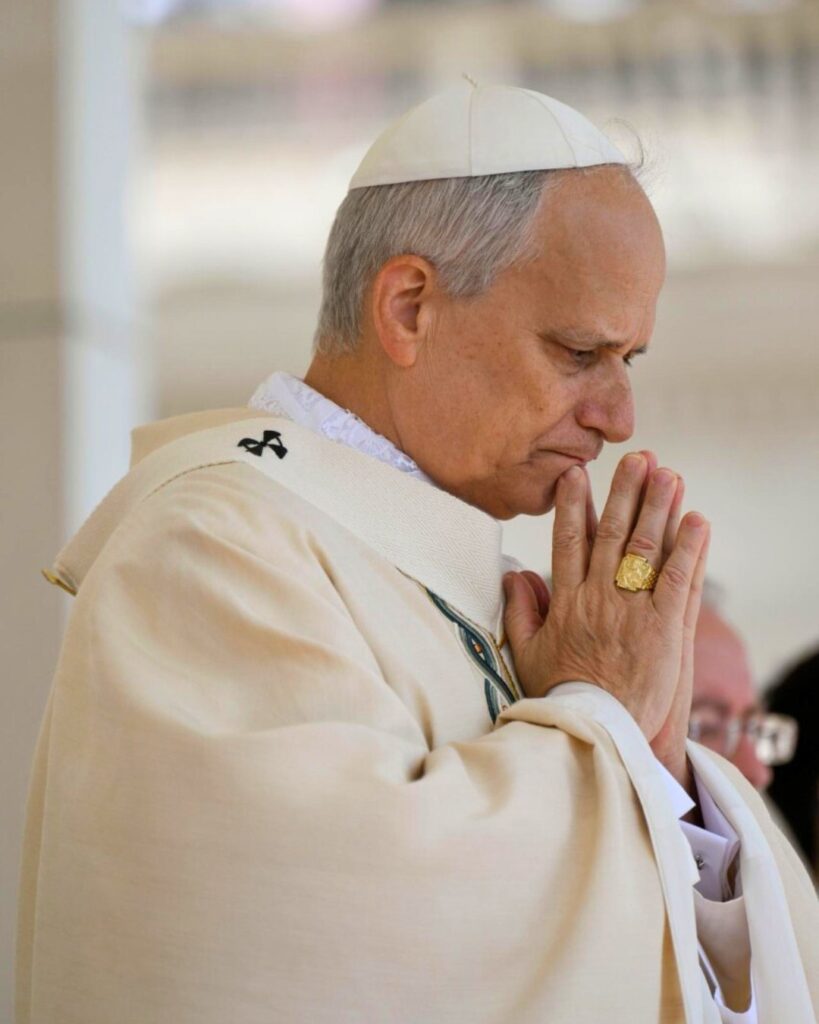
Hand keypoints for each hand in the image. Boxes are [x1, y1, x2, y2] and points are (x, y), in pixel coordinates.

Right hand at [503, 453, 709, 752]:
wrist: (592, 733)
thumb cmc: (559, 697)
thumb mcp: (526, 653)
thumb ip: (520, 610)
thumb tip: (514, 572)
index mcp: (565, 601)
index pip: (568, 540)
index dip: (574, 504)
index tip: (577, 474)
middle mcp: (598, 597)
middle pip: (613, 533)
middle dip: (625, 492)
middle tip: (637, 459)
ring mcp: (632, 611)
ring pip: (645, 548)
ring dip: (658, 507)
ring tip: (669, 474)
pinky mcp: (664, 629)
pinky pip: (678, 580)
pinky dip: (688, 548)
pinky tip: (697, 520)